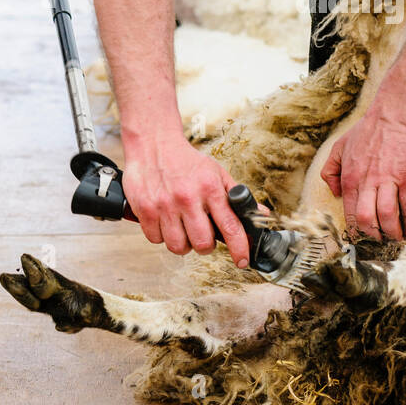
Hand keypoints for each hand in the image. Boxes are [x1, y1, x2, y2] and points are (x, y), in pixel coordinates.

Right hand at [122, 130, 249, 263]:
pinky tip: (166, 222)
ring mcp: (164, 205)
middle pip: (202, 244)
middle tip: (203, 236)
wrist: (153, 144)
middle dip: (206, 246)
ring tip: (183, 228)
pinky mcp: (145, 210)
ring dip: (183, 243)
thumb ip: (237, 196)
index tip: (242, 260)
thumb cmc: (187, 161)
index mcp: (210, 188)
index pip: (230, 226)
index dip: (239, 248)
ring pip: (178, 246)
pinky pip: (156, 240)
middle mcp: (187, 198)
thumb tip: (261, 214)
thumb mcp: (216, 173)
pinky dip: (162, 236)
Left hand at [321, 108, 405, 240]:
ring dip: (393, 232)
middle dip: (374, 236)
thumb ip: (329, 171)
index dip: (356, 231)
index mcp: (350, 178)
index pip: (350, 213)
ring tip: (397, 239)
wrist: (393, 116)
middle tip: (381, 242)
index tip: (363, 239)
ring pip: (388, 216)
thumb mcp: (339, 147)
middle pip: (367, 220)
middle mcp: (367, 182)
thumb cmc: (367, 131)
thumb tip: (333, 193)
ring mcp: (388, 181)